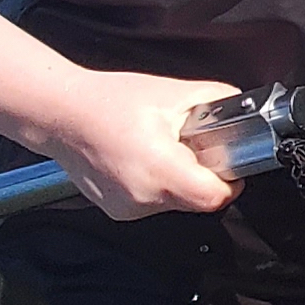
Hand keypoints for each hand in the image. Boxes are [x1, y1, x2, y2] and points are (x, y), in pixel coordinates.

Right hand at [27, 68, 250, 219]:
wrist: (61, 114)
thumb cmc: (108, 101)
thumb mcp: (172, 93)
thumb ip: (218, 101)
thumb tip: (243, 110)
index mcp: (160, 169)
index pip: (215, 197)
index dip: (230, 181)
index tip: (228, 163)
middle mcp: (144, 196)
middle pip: (197, 201)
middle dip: (202, 175)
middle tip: (191, 147)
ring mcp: (129, 208)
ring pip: (176, 204)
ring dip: (178, 181)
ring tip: (161, 150)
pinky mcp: (119, 211)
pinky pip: (154, 203)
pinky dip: (157, 185)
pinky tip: (142, 160)